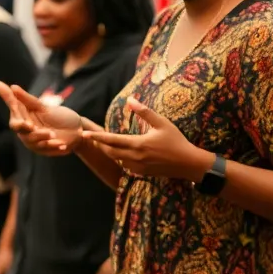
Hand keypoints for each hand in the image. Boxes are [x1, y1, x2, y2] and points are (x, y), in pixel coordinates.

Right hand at [0, 82, 82, 156]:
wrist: (75, 128)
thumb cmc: (55, 115)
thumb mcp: (40, 106)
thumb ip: (23, 97)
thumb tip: (3, 85)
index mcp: (23, 122)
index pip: (15, 123)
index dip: (18, 124)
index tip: (24, 123)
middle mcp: (28, 134)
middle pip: (25, 136)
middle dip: (31, 133)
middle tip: (33, 128)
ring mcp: (38, 144)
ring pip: (37, 143)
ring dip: (44, 138)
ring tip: (54, 134)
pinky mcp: (49, 151)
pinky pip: (51, 151)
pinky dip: (56, 147)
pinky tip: (63, 145)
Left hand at [81, 97, 209, 181]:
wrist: (188, 164)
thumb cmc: (176, 141)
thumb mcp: (162, 123)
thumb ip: (145, 112)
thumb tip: (130, 99)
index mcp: (138, 144)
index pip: (111, 140)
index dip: (96, 137)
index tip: (84, 134)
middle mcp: (135, 157)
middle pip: (109, 151)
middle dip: (99, 144)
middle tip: (89, 137)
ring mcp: (137, 167)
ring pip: (116, 159)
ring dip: (108, 151)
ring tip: (101, 143)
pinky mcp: (141, 173)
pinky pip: (125, 166)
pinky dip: (119, 158)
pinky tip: (119, 153)